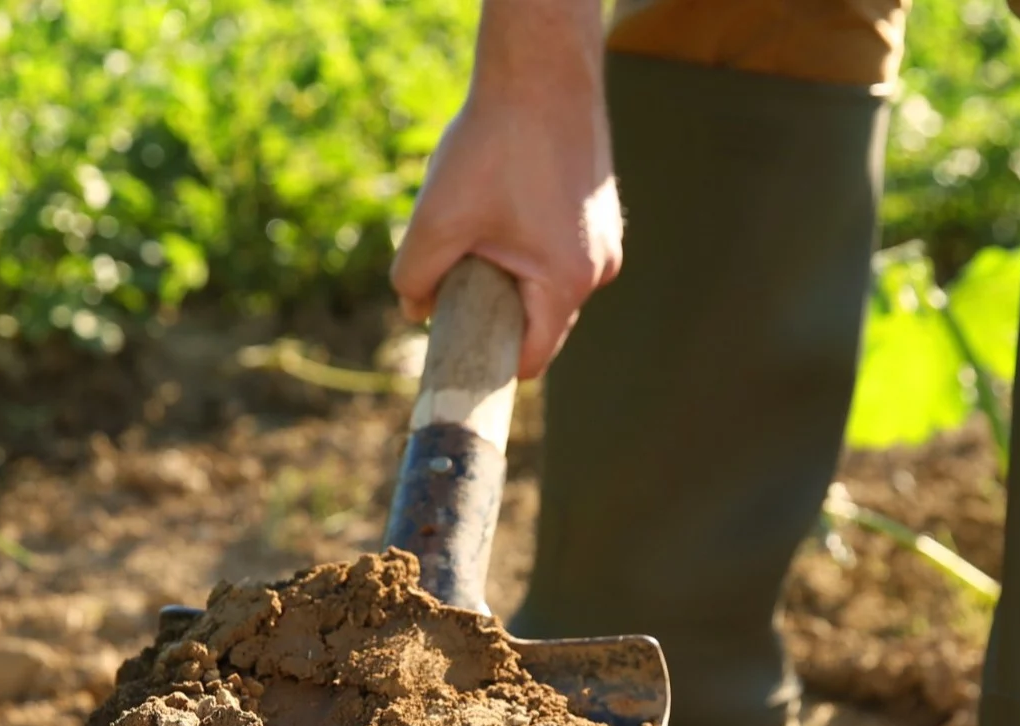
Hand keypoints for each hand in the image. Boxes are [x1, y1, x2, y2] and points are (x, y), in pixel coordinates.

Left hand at [391, 0, 621, 379]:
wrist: (541, 68)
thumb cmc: (494, 144)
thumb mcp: (437, 220)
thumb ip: (414, 279)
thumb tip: (414, 311)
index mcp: (568, 282)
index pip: (532, 357)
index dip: (491, 362)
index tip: (458, 355)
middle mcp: (599, 267)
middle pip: (540, 321)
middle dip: (496, 311)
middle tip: (455, 283)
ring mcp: (606, 238)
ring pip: (546, 283)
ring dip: (510, 274)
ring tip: (479, 230)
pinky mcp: (600, 212)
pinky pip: (558, 249)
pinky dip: (526, 244)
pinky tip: (500, 204)